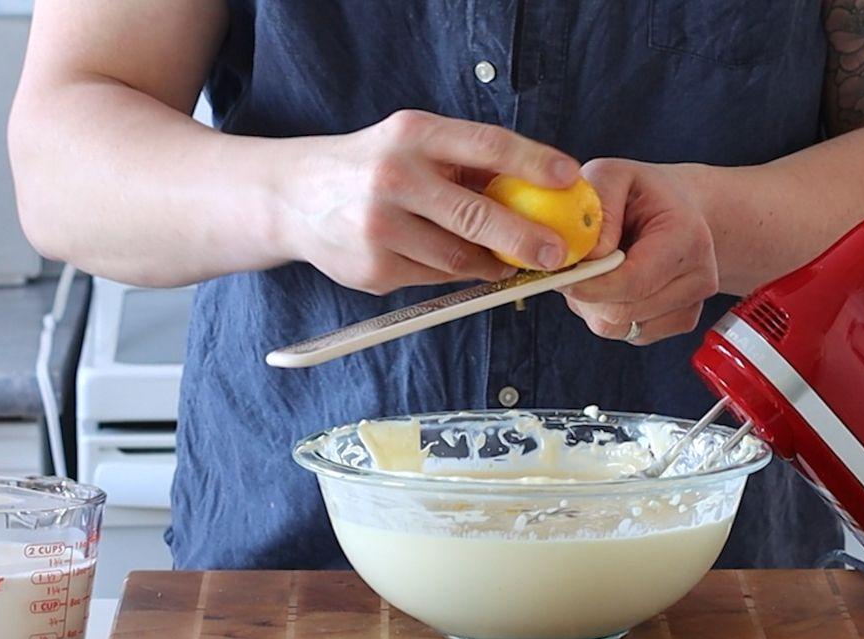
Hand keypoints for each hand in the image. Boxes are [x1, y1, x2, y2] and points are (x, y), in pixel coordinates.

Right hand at [279, 110, 578, 293]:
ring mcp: (379, 227)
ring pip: (458, 257)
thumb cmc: (370, 166)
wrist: (292, 198)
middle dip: (525, 238)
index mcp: (412, 135)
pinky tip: (445, 260)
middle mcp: (394, 177)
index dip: (534, 163)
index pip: (487, 145)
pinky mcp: (373, 269)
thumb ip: (465, 163)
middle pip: (476, 215)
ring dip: (489, 262)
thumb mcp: (411, 143)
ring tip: (505, 260)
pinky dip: (449, 273)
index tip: (570, 178)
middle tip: (556, 254)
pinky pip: (433, 278)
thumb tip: (539, 189)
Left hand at [561, 159, 717, 344]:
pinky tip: (613, 285)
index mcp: (687, 238)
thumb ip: (598, 206)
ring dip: (594, 305)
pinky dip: (608, 314)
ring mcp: (691, 303)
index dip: (590, 285)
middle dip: (586, 296)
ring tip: (597, 270)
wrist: (681, 208)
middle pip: (623, 312)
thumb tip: (587, 255)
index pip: (633, 282)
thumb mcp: (614, 175)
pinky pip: (628, 333)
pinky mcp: (680, 321)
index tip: (560, 276)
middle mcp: (699, 276)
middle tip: (572, 269)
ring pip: (620, 328)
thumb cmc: (644, 192)